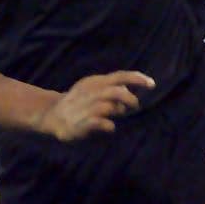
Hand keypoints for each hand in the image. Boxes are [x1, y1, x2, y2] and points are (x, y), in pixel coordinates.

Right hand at [36, 71, 155, 140]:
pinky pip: (100, 123)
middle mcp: (91, 92)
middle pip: (117, 91)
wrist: (51, 116)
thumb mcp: (93, 89)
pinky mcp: (81, 124)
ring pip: (109, 106)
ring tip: (119, 114)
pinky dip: (109, 125)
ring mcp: (86, 108)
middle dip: (130, 99)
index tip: (152, 84)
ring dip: (119, 110)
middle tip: (134, 107)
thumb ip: (111, 89)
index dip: (137, 79)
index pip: (120, 76)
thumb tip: (131, 91)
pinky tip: (110, 127)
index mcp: (95, 82)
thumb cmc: (78, 103)